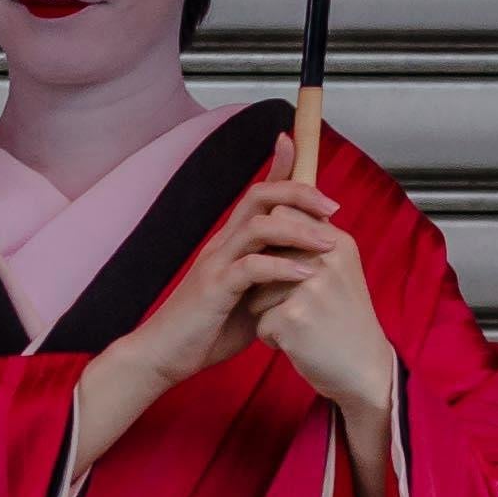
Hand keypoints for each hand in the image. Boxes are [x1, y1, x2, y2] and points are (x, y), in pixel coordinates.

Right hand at [92, 173, 397, 434]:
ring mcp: (216, 264)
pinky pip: (251, 268)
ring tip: (328, 242)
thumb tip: (302, 273)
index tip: (295, 142)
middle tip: (333, 205)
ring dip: (298, 230)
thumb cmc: (206, 329)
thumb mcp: (246, 298)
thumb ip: (269, 279)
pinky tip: (304, 274)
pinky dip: (281, 267)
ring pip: (258, 226)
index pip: (257, 194)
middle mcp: (222, 244)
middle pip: (259, 196)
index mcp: (230, 243)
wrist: (164, 355)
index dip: (277, 166)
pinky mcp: (214, 289)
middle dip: (298, 192)